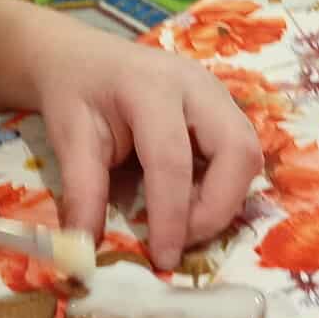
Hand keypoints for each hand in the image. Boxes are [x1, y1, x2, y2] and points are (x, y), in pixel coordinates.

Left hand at [27, 26, 261, 270]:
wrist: (83, 58)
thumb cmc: (77, 94)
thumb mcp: (69, 138)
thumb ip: (82, 192)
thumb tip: (86, 251)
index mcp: (151, 87)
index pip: (172, 159)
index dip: (171, 216)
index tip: (161, 258)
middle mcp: (196, 85)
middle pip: (237, 150)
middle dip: (218, 207)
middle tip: (182, 240)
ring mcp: (217, 94)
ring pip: (249, 153)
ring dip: (225, 199)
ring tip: (184, 223)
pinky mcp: (225, 109)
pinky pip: (241, 154)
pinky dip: (224, 187)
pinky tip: (191, 201)